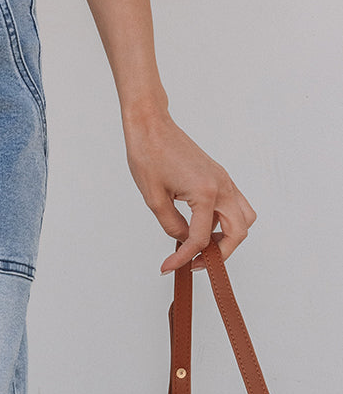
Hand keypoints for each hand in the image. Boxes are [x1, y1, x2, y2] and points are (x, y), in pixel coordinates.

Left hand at [122, 106, 256, 273]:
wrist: (152, 126)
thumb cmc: (149, 155)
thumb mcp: (154, 199)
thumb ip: (171, 225)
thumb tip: (182, 240)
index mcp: (206, 192)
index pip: (201, 238)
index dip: (184, 258)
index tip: (169, 267)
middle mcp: (222, 186)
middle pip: (238, 232)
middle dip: (219, 254)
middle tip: (195, 263)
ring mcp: (224, 181)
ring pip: (243, 218)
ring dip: (228, 237)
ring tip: (202, 247)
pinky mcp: (219, 178)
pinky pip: (234, 205)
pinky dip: (225, 222)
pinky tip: (201, 228)